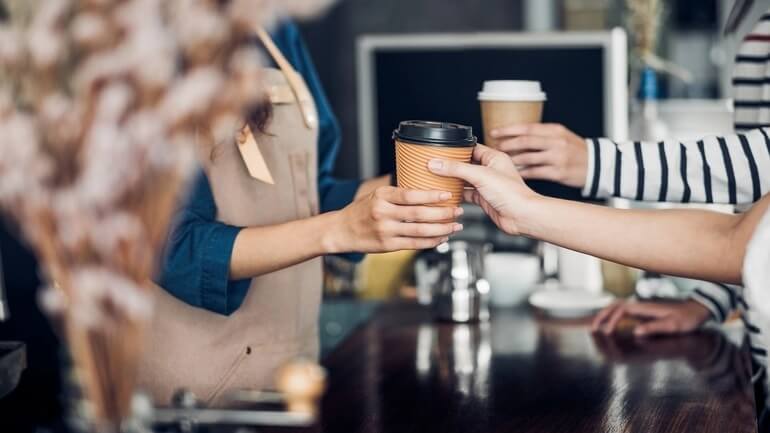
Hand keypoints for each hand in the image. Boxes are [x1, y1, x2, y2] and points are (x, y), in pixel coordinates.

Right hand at [331, 186, 462, 252]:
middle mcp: (383, 213)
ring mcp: (385, 231)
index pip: (411, 195)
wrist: (341, 230)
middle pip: (419, 214)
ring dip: (441, 229)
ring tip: (455, 226)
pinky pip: (414, 244)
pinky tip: (441, 237)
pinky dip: (430, 241)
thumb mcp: (376, 194)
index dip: (431, 196)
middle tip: (458, 210)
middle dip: (443, 213)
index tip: (447, 195)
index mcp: (382, 196)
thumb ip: (397, 193)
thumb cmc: (361, 210)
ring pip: (419, 231)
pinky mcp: (387, 246)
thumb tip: (425, 186)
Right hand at [427, 145, 537, 235]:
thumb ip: (457, 169)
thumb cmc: (512, 194)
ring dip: (453, 180)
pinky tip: (448, 193)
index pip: (471, 147)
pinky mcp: (484, 199)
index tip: (441, 150)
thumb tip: (437, 163)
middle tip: (436, 164)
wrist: (522, 217)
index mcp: (494, 158)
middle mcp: (491, 170)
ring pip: (465, 179)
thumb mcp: (480, 175)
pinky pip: (467, 194)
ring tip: (437, 177)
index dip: (457, 148)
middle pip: (466, 164)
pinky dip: (457, 194)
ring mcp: (487, 185)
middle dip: (452, 165)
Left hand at [491, 123, 587, 187]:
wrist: (597, 165)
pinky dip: (522, 172)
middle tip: (495, 148)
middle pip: (526, 141)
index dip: (508, 129)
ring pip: (528, 158)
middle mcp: (556, 142)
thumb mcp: (561, 136)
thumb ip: (541, 134)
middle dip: (507, 144)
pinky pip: (535, 172)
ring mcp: (558, 158)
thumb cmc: (575, 150)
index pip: (527, 127)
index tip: (494, 132)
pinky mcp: (558, 173)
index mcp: (555, 130)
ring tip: (502, 161)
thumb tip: (515, 136)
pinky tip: (514, 173)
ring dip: (512, 160)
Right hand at [591, 299, 712, 336]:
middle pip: (614, 305)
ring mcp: (640, 307)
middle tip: (592, 328)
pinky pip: (622, 311)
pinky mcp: (642, 311)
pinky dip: (612, 316)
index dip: (612, 321)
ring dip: (605, 315)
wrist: (696, 310)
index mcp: (645, 307)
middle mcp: (640, 305)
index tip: (608, 333)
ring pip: (617, 306)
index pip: (621, 310)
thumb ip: (654, 327)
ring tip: (596, 326)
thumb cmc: (686, 319)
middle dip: (601, 315)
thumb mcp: (673, 325)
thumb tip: (636, 331)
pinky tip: (610, 324)